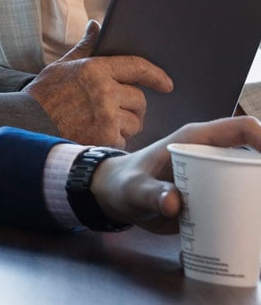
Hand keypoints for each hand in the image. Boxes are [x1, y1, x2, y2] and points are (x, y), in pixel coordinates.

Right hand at [25, 21, 173, 146]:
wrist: (26, 123)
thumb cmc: (43, 95)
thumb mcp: (61, 66)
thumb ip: (85, 47)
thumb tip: (96, 25)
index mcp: (95, 69)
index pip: (137, 66)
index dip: (156, 75)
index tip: (167, 84)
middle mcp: (104, 91)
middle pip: (139, 99)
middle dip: (131, 106)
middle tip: (115, 111)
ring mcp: (106, 115)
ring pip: (134, 121)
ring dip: (124, 125)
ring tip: (102, 124)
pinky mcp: (105, 137)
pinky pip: (124, 139)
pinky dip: (114, 140)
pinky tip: (96, 136)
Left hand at [90, 116, 260, 231]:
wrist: (113, 198)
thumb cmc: (123, 183)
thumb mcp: (133, 189)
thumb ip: (150, 193)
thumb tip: (173, 203)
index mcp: (195, 140)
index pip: (241, 129)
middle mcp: (209, 154)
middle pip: (253, 158)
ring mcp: (212, 176)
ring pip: (249, 181)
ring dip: (257, 196)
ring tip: (257, 218)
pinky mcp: (211, 196)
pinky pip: (238, 201)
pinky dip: (248, 213)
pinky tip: (252, 230)